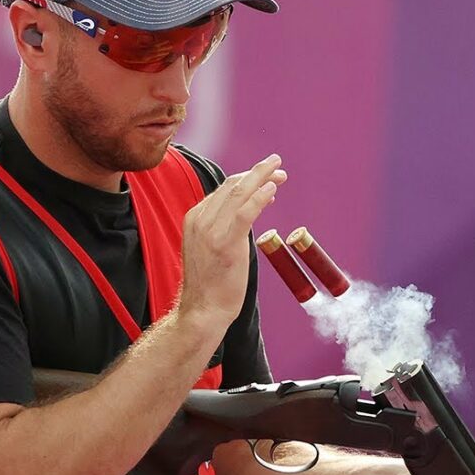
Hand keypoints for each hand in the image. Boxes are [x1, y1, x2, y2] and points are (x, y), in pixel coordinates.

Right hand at [179, 154, 286, 329]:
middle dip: (257, 172)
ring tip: (280, 171)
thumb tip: (246, 211)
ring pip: (238, 193)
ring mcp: (211, 231)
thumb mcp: (210, 247)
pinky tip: (272, 189)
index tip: (267, 177)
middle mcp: (200, 220)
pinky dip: (260, 197)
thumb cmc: (210, 283)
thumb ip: (223, 227)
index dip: (247, 179)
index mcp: (195, 218)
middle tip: (277, 164)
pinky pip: (245, 212)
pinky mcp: (225, 243)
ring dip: (262, 178)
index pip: (223, 189)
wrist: (202, 310)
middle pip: (231, 186)